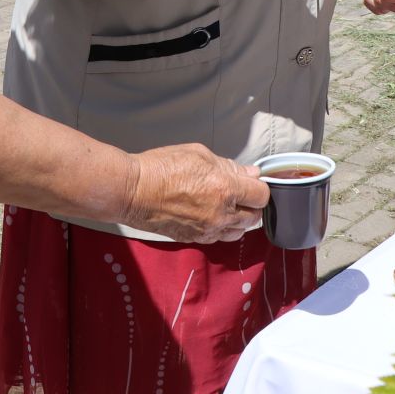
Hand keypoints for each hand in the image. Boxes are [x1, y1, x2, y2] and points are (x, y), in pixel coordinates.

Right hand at [120, 144, 268, 242]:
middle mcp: (221, 214)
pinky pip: (219, 238)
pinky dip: (220, 228)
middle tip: (239, 193)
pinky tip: (210, 215)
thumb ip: (228, 166)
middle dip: (250, 205)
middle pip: (253, 217)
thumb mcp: (198, 154)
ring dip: (237, 220)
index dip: (258, 187)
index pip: (261, 196)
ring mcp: (208, 230)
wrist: (133, 191)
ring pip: (238, 232)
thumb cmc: (161, 167)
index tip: (251, 182)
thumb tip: (249, 173)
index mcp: (225, 189)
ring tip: (224, 206)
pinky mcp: (195, 239)